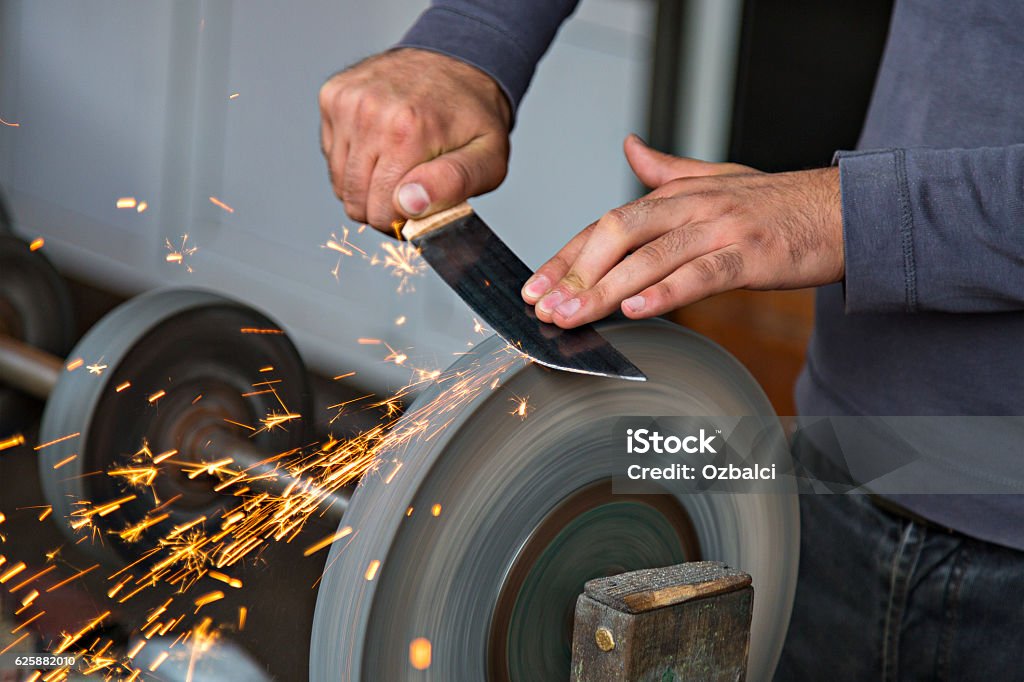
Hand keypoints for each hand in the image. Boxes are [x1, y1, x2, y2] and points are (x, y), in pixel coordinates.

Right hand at [319, 48, 511, 231]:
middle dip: (383, 206)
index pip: (381, 212)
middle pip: (356, 201)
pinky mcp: (332, 97)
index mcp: (408, 130)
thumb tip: (408, 204)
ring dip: (366, 185)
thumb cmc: (474, 117)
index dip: (403, 220)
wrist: (456, 61)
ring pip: (340, 183)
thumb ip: (453, 184)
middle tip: (411, 187)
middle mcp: (370, 112)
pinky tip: (381, 144)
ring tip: (397, 165)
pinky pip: (332, 157)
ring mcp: (346, 102)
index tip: (421, 205)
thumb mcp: (488, 158)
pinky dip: (353, 161)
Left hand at [521, 134, 843, 326]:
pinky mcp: (751, 255)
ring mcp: (721, 229)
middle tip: (545, 308)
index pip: (606, 224)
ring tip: (573, 316)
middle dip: (575, 273)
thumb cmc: (780, 205)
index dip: (567, 256)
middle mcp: (692, 206)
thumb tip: (630, 148)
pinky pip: (701, 274)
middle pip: (617, 234)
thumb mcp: (718, 178)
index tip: (536, 286)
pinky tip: (636, 310)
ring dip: (605, 289)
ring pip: (651, 256)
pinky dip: (666, 292)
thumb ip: (667, 171)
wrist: (846, 210)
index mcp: (677, 194)